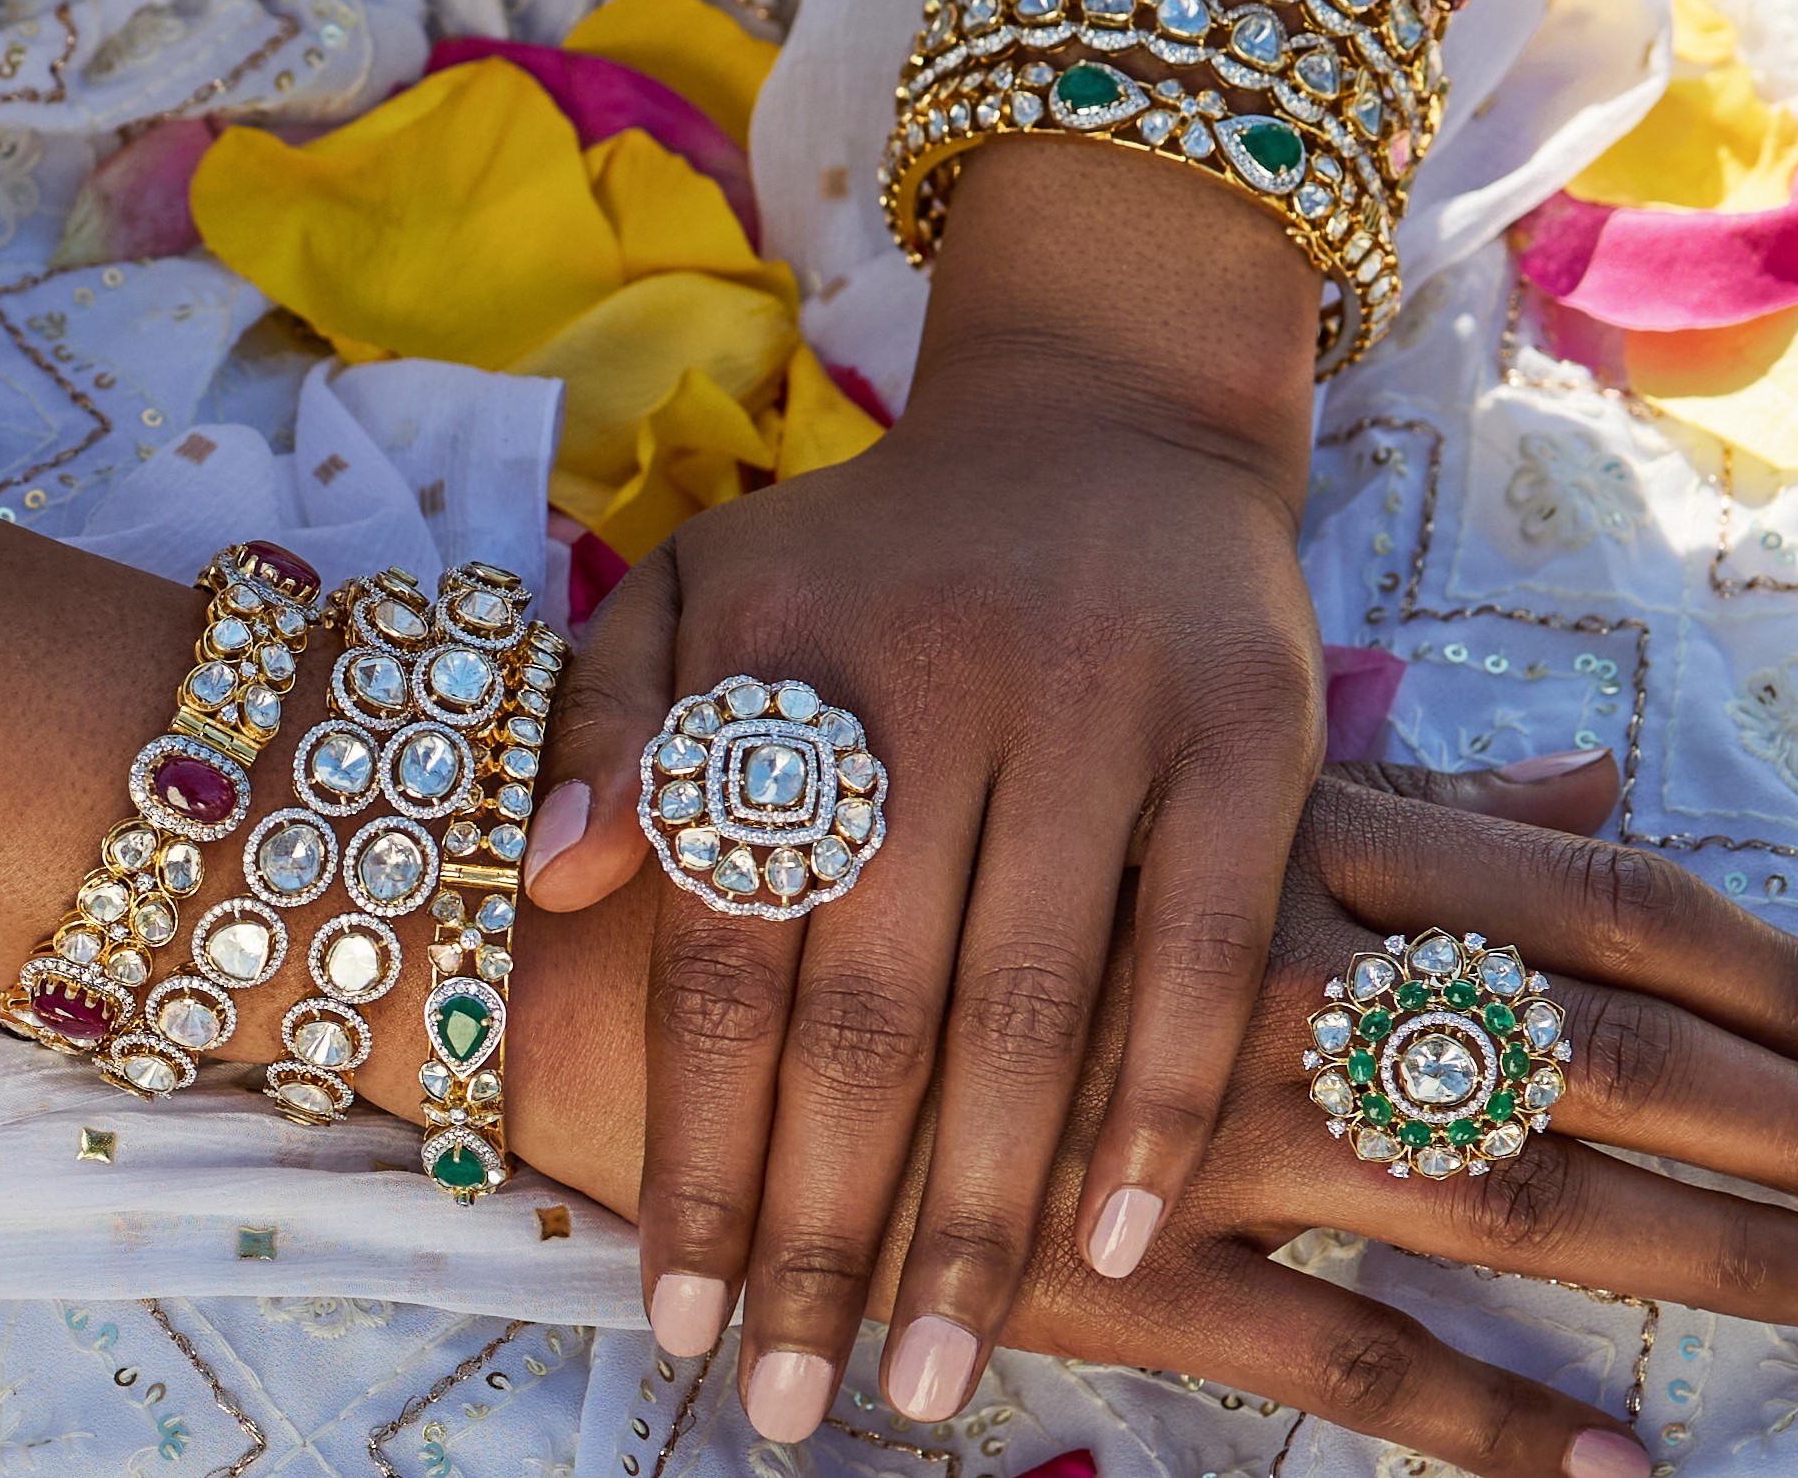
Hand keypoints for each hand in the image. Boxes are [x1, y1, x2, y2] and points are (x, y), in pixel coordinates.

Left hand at [523, 139, 1331, 1436]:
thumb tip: (550, 878)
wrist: (1106, 417)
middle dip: (825, 1230)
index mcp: (784, 655)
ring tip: (928, 1379)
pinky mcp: (1247, 725)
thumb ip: (611, 717)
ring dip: (979, 1216)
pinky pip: (1201, 948)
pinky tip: (1114, 1248)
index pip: (725, 943)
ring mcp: (1106, 702)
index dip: (699, 1146)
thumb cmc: (883, 548)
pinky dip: (1157, 1105)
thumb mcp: (708, 583)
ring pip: (1031, 1004)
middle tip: (799, 1407)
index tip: (682, 1326)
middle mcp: (939, 678)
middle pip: (869, 1005)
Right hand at [879, 756, 1797, 1477]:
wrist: (704, 955)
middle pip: (1593, 1053)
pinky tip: (1629, 1467)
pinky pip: (1344, 1368)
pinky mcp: (1120, 1274)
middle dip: (1793, 1124)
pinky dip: (1498, 1425)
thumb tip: (1591, 773)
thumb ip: (1403, 796)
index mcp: (1291, 839)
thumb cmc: (956, 833)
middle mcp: (1277, 976)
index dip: (1754, 961)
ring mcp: (1203, 1130)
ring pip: (1509, 1202)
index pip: (1581, 897)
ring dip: (1711, 1255)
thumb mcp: (1174, 777)